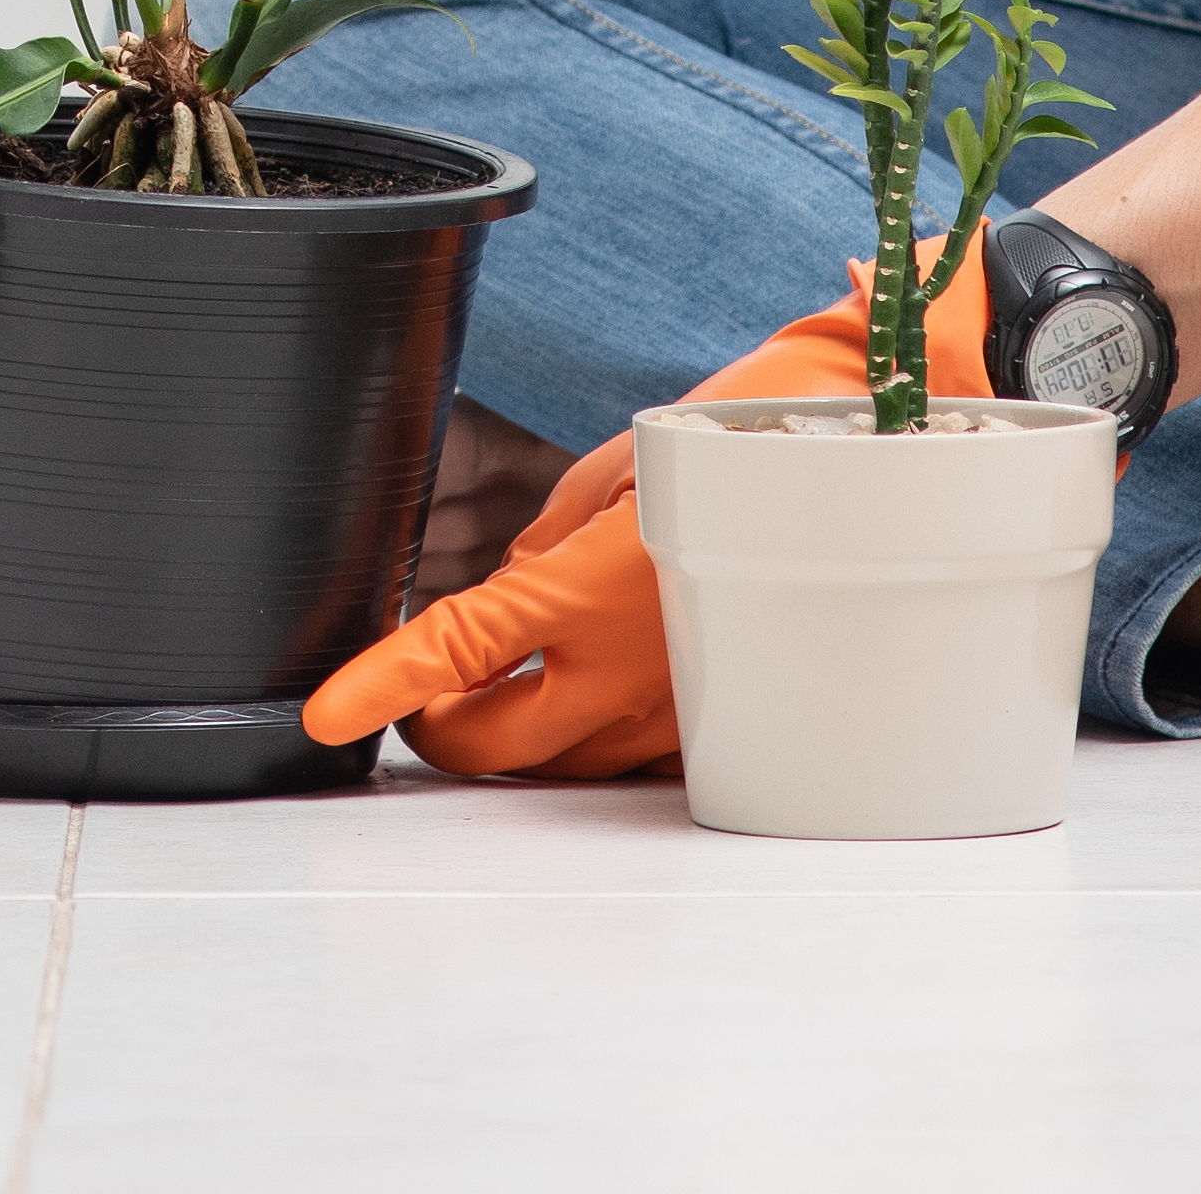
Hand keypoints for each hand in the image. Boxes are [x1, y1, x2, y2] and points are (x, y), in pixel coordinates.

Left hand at [300, 279, 885, 779]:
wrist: (869, 454)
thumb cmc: (746, 438)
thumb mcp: (623, 468)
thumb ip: (552, 541)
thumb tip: (518, 589)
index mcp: (593, 588)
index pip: (458, 649)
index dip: (383, 686)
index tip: (331, 712)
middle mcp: (635, 665)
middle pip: (500, 741)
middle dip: (441, 730)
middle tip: (418, 700)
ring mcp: (684, 703)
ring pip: (565, 762)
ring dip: (515, 735)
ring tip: (491, 690)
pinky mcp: (726, 717)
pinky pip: (633, 754)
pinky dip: (589, 732)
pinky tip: (584, 687)